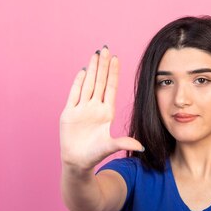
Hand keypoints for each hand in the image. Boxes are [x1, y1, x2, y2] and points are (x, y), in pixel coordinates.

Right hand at [59, 46, 143, 170]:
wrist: (78, 162)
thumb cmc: (95, 155)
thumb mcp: (111, 147)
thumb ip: (123, 143)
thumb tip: (141, 146)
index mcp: (106, 113)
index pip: (110, 88)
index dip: (113, 73)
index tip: (116, 59)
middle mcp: (95, 108)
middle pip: (99, 82)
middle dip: (102, 65)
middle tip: (105, 48)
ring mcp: (82, 109)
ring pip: (87, 84)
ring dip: (91, 69)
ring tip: (95, 54)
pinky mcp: (69, 113)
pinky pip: (74, 94)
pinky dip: (77, 82)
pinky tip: (82, 71)